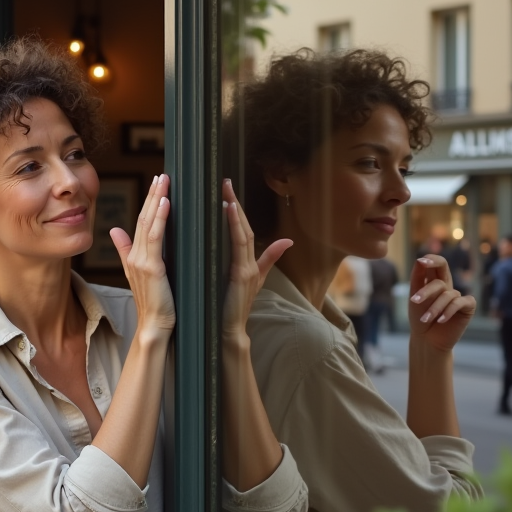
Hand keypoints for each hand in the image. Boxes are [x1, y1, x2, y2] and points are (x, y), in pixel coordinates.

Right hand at [110, 174, 174, 336]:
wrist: (154, 326)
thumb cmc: (155, 303)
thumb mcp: (140, 273)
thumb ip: (126, 250)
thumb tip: (114, 230)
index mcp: (134, 256)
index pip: (141, 222)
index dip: (148, 202)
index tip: (157, 183)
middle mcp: (134, 256)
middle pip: (143, 218)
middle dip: (153, 194)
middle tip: (162, 174)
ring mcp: (141, 261)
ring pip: (148, 223)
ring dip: (156, 200)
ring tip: (164, 181)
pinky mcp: (151, 268)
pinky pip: (155, 238)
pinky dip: (160, 219)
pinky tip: (166, 203)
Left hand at [221, 179, 291, 341]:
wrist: (230, 331)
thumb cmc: (234, 308)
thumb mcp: (253, 281)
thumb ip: (268, 261)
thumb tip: (287, 241)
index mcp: (250, 263)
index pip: (245, 230)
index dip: (239, 211)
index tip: (228, 191)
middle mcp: (251, 263)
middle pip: (245, 227)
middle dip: (235, 202)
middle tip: (224, 180)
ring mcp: (247, 268)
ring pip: (243, 233)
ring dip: (235, 210)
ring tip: (225, 190)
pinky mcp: (241, 274)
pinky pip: (238, 245)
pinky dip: (234, 226)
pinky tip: (227, 210)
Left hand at [408, 254, 475, 351]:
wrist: (427, 340)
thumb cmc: (419, 318)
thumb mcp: (414, 297)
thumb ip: (417, 278)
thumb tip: (420, 259)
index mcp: (436, 281)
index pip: (438, 263)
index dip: (432, 259)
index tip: (421, 261)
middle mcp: (448, 287)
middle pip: (441, 276)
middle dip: (427, 289)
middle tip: (414, 301)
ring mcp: (458, 296)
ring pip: (447, 294)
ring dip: (434, 308)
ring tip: (424, 320)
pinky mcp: (468, 307)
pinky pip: (460, 303)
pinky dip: (449, 311)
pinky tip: (441, 320)